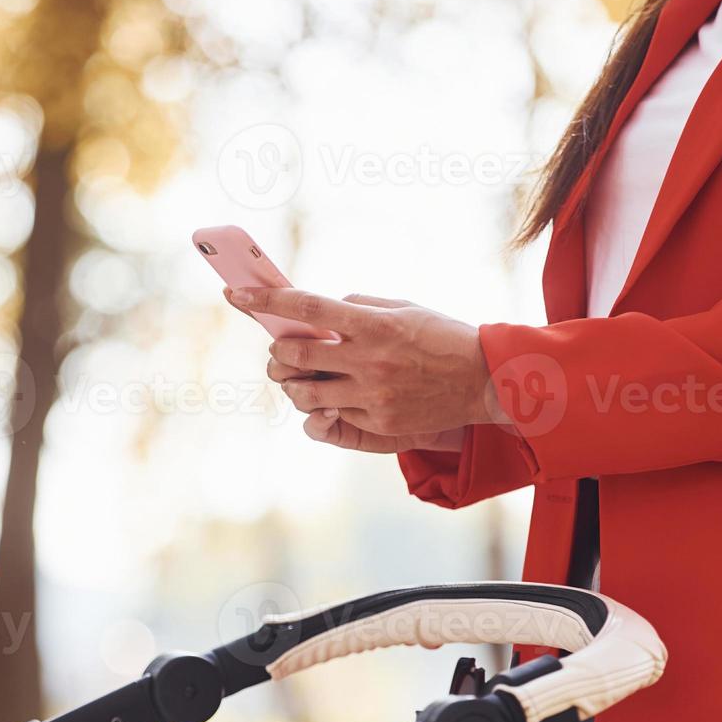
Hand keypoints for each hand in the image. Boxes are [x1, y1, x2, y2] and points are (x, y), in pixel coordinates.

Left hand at [227, 287, 503, 446]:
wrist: (484, 381)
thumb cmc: (442, 337)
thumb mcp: (403, 308)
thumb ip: (358, 308)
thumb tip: (319, 311)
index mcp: (374, 325)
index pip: (306, 308)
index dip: (265, 302)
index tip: (236, 296)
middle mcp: (369, 361)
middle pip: (294, 354)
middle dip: (277, 350)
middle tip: (280, 347)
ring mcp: (372, 397)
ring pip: (304, 393)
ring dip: (293, 381)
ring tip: (303, 374)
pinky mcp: (379, 424)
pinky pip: (332, 416)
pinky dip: (326, 404)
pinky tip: (337, 393)